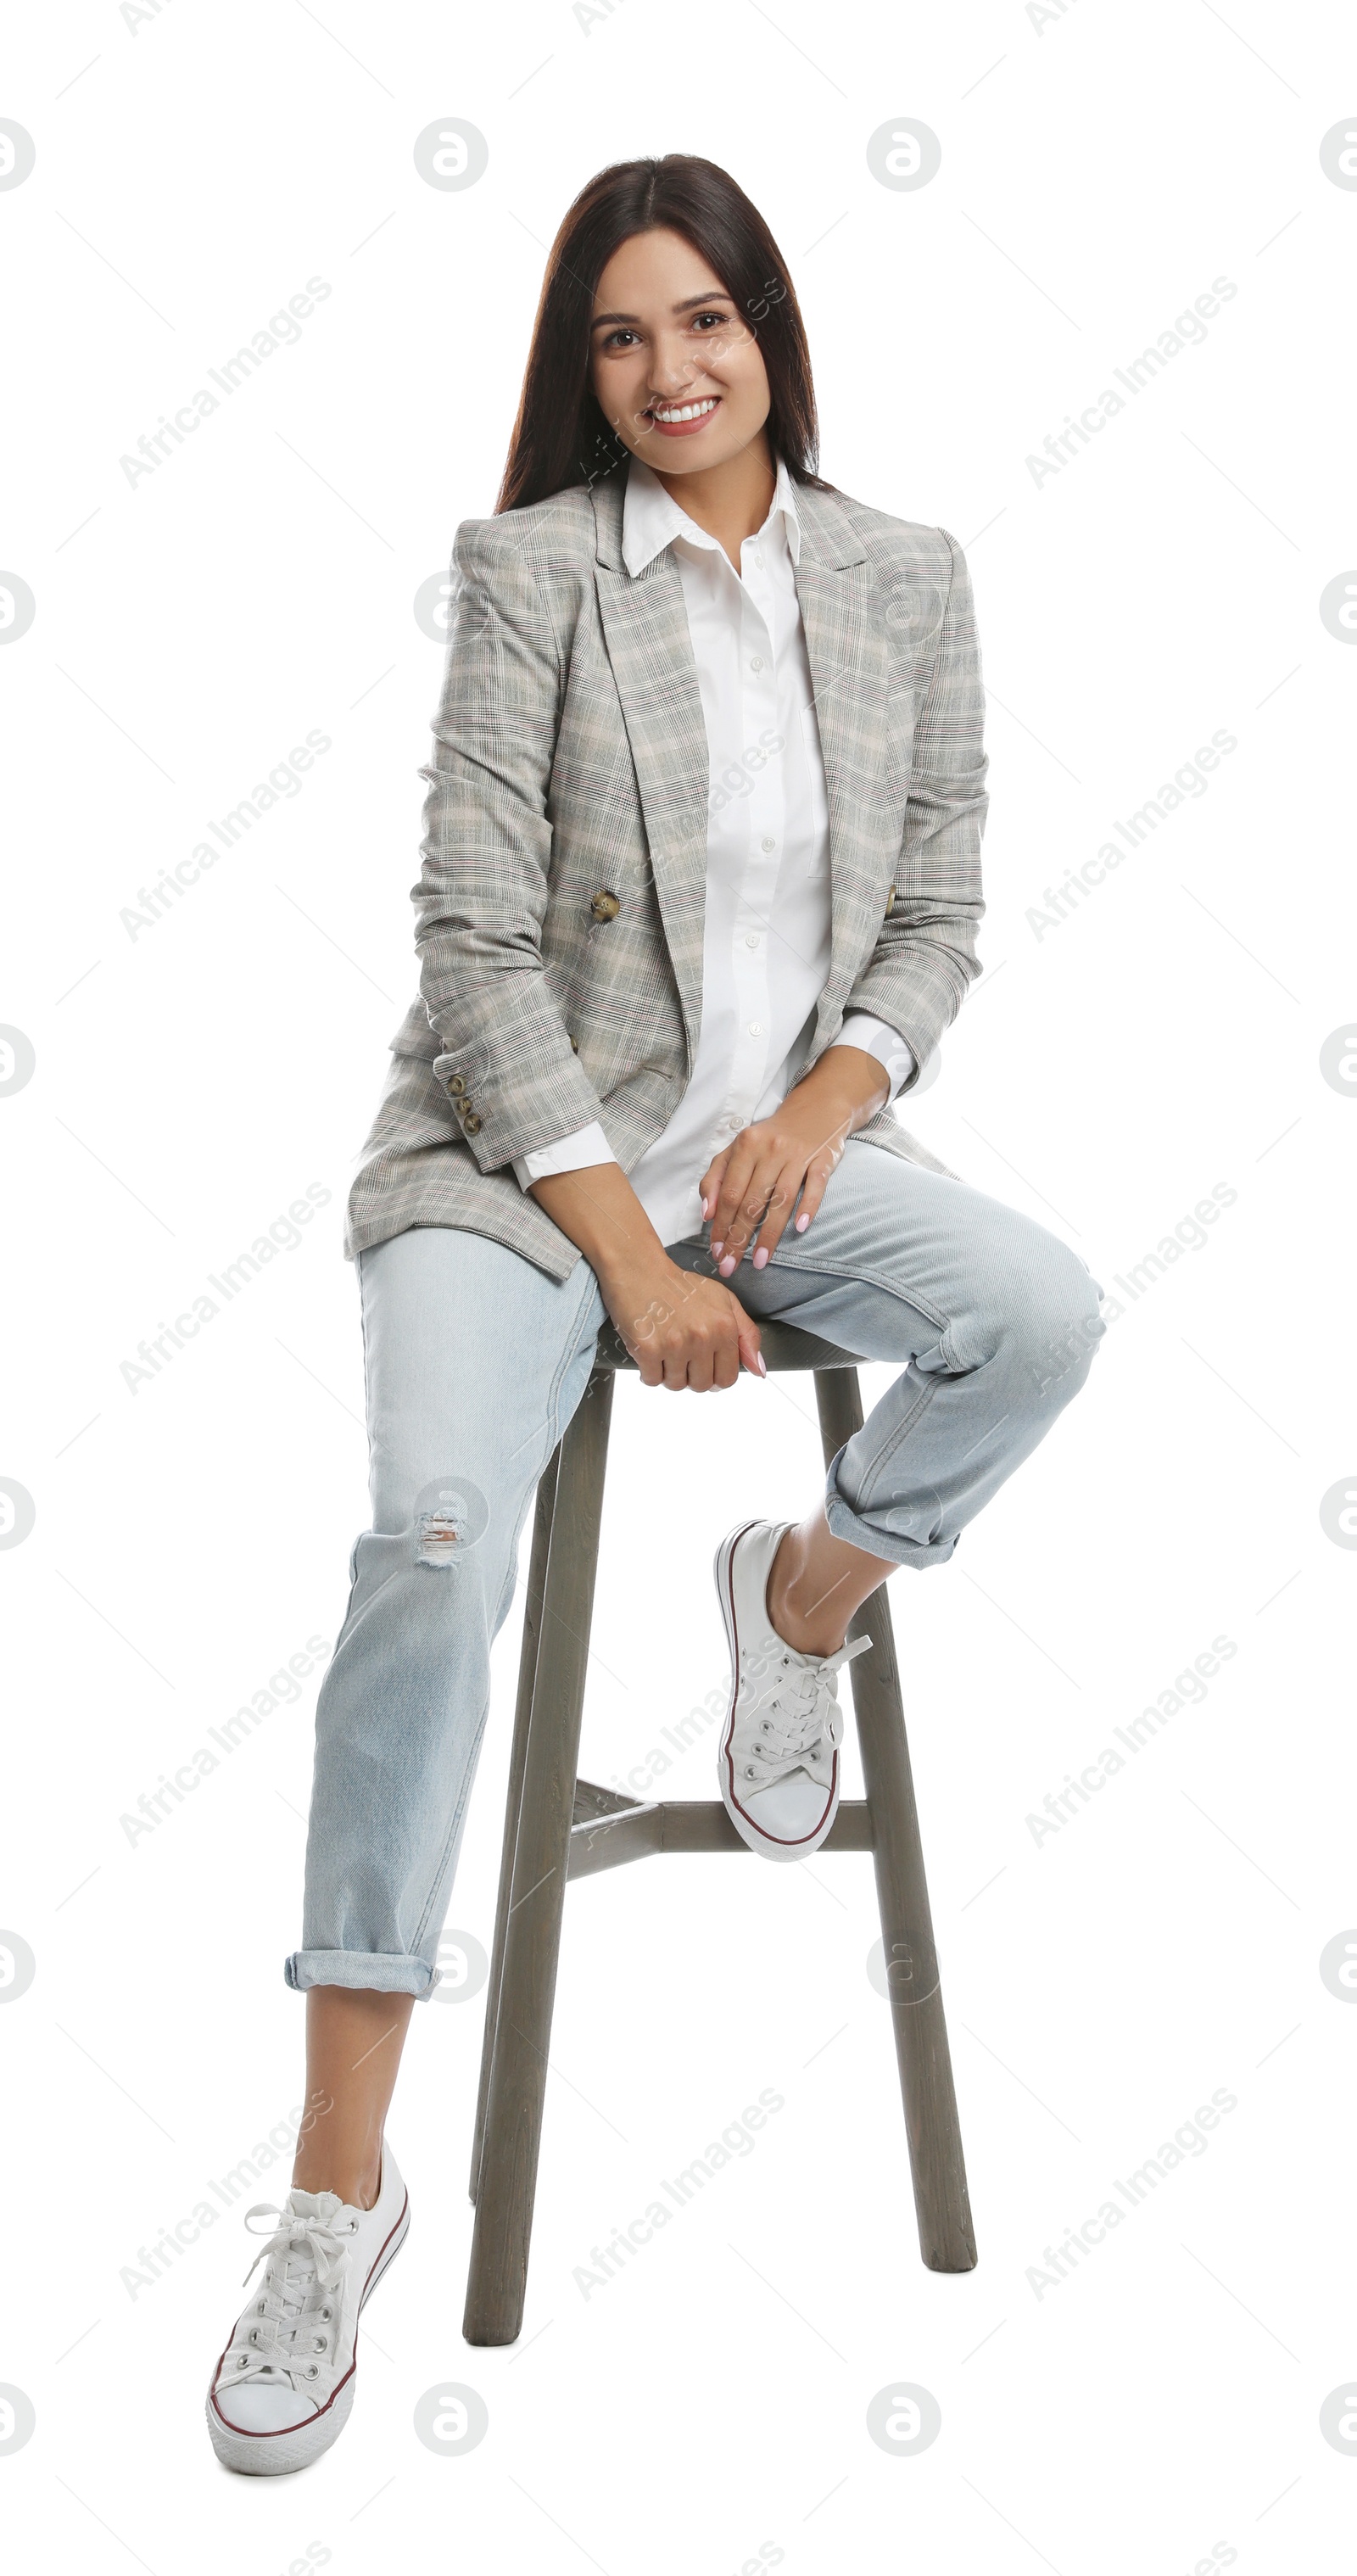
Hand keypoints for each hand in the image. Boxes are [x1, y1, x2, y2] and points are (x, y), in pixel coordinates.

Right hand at [601, 1250, 763, 1390]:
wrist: (640, 1270)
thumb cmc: (680, 1286)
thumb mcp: (724, 1301)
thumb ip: (747, 1335)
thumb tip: (759, 1371)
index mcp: (724, 1327)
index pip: (727, 1378)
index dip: (716, 1376)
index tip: (705, 1367)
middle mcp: (702, 1337)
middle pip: (702, 1386)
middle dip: (692, 1376)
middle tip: (683, 1356)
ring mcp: (674, 1344)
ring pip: (676, 1385)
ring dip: (670, 1374)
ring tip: (666, 1351)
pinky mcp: (647, 1349)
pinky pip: (652, 1380)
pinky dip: (649, 1372)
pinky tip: (651, 1352)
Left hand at [700, 1046, 889, 1275]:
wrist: (816, 1109)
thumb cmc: (770, 1136)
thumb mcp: (738, 1149)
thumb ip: (716, 1177)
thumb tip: (706, 1213)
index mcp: (745, 1147)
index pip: (728, 1193)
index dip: (721, 1225)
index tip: (716, 1252)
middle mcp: (769, 1150)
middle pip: (751, 1201)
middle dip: (739, 1238)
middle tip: (731, 1265)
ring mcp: (798, 1155)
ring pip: (780, 1200)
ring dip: (769, 1234)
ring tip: (760, 1261)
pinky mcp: (823, 1159)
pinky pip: (815, 1186)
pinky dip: (808, 1207)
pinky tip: (800, 1229)